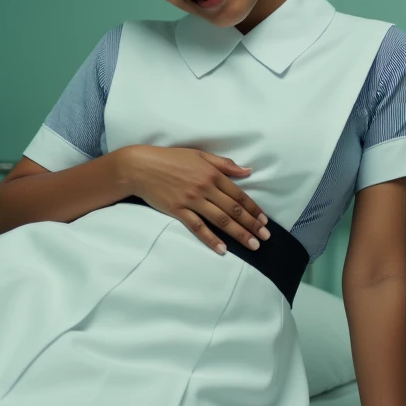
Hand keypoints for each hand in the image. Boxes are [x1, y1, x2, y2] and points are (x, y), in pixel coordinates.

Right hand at [123, 145, 270, 254]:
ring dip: (239, 234)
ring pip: (220, 220)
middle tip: (265, 237)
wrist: (140, 166)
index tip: (264, 221)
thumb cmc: (170, 158)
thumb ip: (224, 164)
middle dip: (251, 224)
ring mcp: (191, 200)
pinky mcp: (178, 210)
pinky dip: (211, 239)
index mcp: (212, 174)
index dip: (253, 209)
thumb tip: (247, 171)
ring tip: (253, 245)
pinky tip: (223, 249)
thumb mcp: (199, 155)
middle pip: (233, 210)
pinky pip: (198, 227)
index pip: (238, 195)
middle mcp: (205, 187)